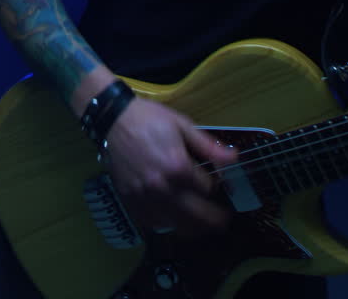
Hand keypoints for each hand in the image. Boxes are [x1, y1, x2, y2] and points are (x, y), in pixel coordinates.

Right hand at [103, 97, 239, 237]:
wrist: (112, 120)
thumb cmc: (149, 119)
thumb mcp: (182, 125)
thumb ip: (209, 146)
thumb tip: (235, 159)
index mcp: (178, 167)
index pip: (209, 188)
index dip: (218, 184)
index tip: (220, 182)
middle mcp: (162, 188)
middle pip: (198, 217)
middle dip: (216, 220)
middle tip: (224, 220)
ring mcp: (145, 198)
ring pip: (176, 226)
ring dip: (194, 227)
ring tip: (203, 224)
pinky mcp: (130, 201)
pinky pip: (154, 224)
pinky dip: (167, 224)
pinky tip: (173, 217)